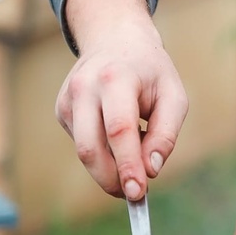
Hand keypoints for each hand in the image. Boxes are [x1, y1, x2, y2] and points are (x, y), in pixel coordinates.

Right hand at [54, 0, 188, 199]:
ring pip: (82, 151)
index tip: (139, 193)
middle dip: (111, 179)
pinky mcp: (61, 109)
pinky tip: (118, 139)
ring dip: (108, 170)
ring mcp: (68, 99)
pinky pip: (82, 143)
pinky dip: (103, 152)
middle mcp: (85, 87)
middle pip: (90, 147)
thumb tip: (151, 170)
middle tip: (135, 195)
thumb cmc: (151, 71)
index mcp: (115, 79)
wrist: (116, 39)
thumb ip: (165, 134)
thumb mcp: (173, 96)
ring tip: (133, 166)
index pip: (118, 130)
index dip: (127, 165)